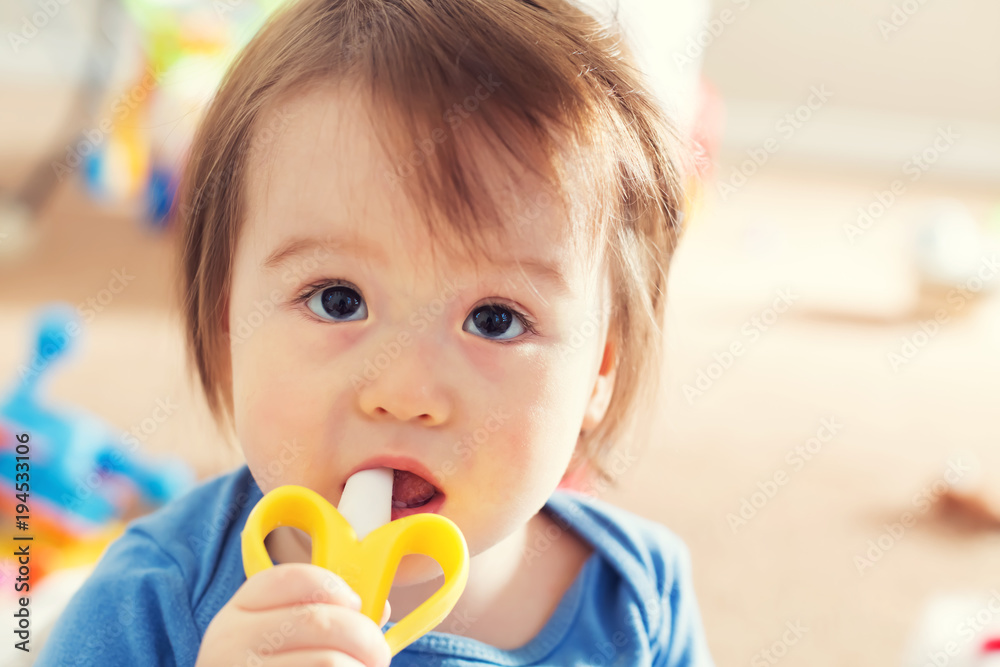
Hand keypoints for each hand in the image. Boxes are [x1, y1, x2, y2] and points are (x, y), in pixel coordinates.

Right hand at [196, 563, 391, 666]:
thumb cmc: (263, 665)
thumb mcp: (274, 637)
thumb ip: (322, 617)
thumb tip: (380, 611)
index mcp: (240, 610)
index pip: (291, 578)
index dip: (334, 586)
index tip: (357, 605)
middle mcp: (234, 640)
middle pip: (318, 621)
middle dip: (365, 636)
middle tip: (379, 652)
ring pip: (328, 663)